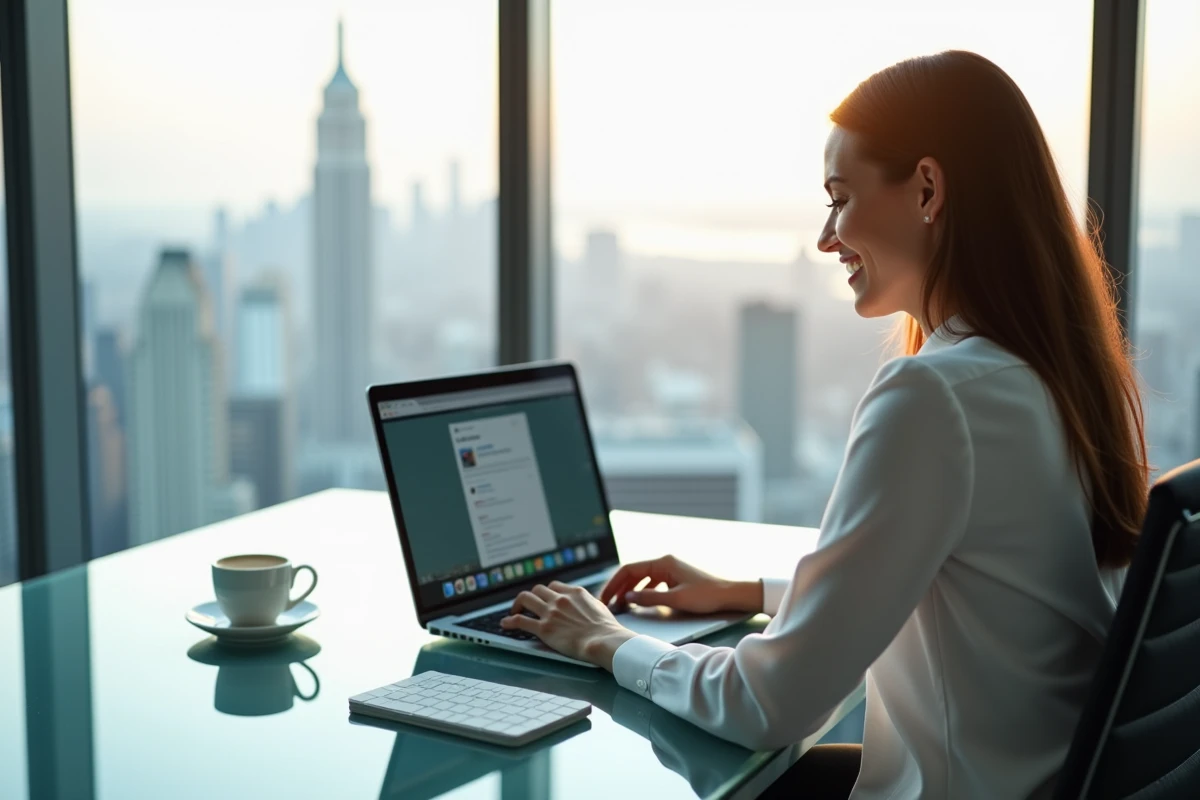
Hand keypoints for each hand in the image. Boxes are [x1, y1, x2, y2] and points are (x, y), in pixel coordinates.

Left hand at [502, 581, 637, 670]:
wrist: (604, 641)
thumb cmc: (606, 629)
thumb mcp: (598, 607)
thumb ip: (587, 603)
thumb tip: (585, 605)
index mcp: (574, 592)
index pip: (553, 585)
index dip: (546, 592)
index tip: (544, 599)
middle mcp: (560, 599)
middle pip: (537, 590)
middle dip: (532, 597)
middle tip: (528, 606)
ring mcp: (550, 612)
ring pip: (525, 599)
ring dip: (517, 604)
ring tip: (514, 612)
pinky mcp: (543, 628)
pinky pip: (520, 620)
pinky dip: (510, 621)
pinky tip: (505, 624)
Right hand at [599, 555, 762, 614]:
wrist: (730, 594)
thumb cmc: (706, 596)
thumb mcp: (675, 599)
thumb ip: (649, 598)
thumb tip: (627, 597)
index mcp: (663, 562)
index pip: (629, 569)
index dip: (614, 583)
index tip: (604, 597)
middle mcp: (665, 562)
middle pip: (634, 572)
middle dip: (619, 587)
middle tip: (608, 603)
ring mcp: (670, 569)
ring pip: (642, 578)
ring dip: (630, 590)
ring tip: (621, 604)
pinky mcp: (676, 578)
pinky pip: (653, 582)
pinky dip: (643, 591)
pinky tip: (639, 601)